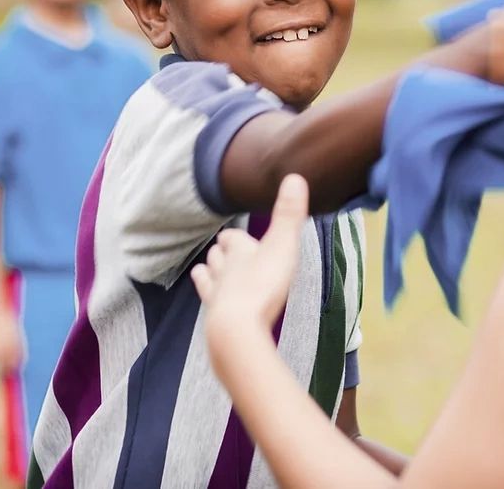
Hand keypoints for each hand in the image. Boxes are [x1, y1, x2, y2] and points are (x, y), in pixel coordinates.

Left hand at [192, 174, 308, 334]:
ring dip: (211, 273)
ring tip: (212, 272)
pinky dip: (210, 299)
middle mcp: (223, 269)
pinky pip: (209, 303)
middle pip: (217, 256)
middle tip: (227, 252)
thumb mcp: (283, 245)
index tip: (237, 235)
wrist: (237, 327)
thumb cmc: (262, 285)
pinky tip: (213, 304)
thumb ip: (289, 214)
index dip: (234, 237)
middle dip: (221, 253)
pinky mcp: (214, 317)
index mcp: (238, 250)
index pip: (231, 237)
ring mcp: (216, 293)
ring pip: (208, 277)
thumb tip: (295, 177)